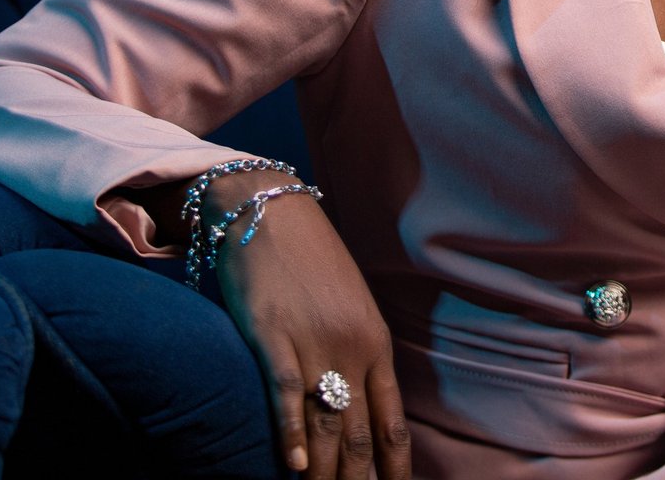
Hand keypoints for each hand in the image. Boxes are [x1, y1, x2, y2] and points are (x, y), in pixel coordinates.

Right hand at [210, 176, 410, 478]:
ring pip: (325, 425)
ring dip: (324, 475)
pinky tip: (291, 466)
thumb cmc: (310, 260)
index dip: (394, 470)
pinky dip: (289, 433)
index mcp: (375, 345)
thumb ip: (357, 355)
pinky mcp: (272, 335)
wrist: (270, 210)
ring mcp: (313, 343)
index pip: (391, 424)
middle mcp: (352, 349)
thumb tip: (359, 407)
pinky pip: (286, 393)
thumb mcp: (349, 307)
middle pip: (358, 436)